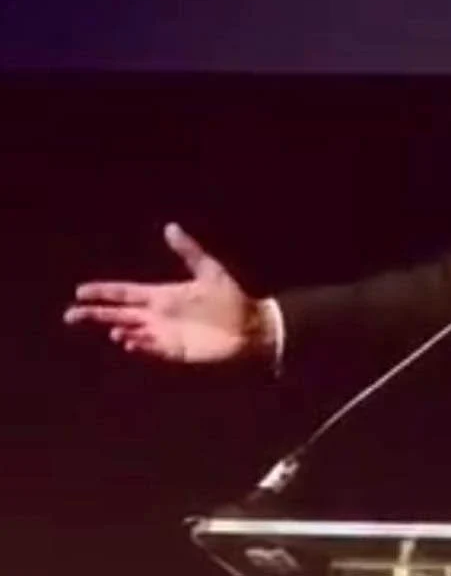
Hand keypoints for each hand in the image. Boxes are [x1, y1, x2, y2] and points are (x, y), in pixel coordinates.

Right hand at [64, 222, 265, 362]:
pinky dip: (141, 346)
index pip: (125, 293)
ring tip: (116, 330)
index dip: (103, 292)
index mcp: (163, 296)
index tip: (81, 291)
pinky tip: (131, 341)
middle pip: (119, 315)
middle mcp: (158, 315)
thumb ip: (188, 251)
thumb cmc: (231, 297)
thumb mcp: (209, 271)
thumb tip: (171, 227)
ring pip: (132, 333)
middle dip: (95, 315)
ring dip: (121, 331)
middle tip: (71, 315)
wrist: (250, 326)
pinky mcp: (175, 351)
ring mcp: (165, 334)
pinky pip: (152, 349)